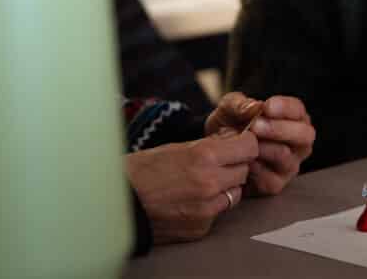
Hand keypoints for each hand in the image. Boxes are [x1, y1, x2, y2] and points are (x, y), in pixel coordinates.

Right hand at [125, 131, 257, 244]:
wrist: (117, 205)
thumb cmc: (142, 170)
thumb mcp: (176, 147)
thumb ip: (210, 145)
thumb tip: (234, 139)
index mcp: (205, 156)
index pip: (250, 147)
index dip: (245, 144)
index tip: (238, 144)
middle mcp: (210, 183)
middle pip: (244, 170)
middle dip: (234, 165)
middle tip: (217, 164)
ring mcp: (207, 208)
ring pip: (235, 193)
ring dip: (226, 187)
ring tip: (202, 183)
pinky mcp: (201, 227)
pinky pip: (219, 212)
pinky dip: (211, 206)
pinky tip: (191, 201)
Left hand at [206, 92, 315, 195]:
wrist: (213, 155)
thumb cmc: (229, 126)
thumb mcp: (228, 109)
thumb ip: (238, 104)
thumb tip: (253, 107)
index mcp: (293, 118)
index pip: (298, 110)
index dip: (285, 108)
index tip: (266, 107)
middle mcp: (298, 142)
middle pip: (304, 135)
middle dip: (279, 129)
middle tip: (255, 126)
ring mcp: (290, 164)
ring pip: (286, 156)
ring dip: (263, 148)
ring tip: (244, 143)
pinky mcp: (276, 184)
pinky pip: (271, 178)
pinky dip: (254, 169)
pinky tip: (243, 161)